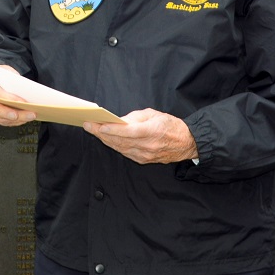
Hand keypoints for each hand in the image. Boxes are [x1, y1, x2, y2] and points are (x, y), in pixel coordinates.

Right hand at [0, 66, 36, 126]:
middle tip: (29, 114)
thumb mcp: (6, 70)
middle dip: (12, 113)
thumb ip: (13, 78)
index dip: (9, 98)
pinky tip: (26, 118)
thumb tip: (25, 90)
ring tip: (31, 116)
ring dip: (17, 119)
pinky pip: (3, 121)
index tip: (23, 102)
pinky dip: (15, 122)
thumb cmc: (0, 75)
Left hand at [83, 108, 197, 164]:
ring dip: (104, 140)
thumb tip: (117, 121)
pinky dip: (114, 145)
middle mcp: (148, 146)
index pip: (128, 132)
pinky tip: (105, 139)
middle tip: (87, 125)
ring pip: (120, 148)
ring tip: (92, 131)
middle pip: (120, 140)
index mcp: (152, 131)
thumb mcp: (154, 114)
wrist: (186, 143)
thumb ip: (135, 118)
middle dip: (101, 133)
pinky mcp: (143, 160)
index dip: (112, 130)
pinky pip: (125, 152)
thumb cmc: (170, 125)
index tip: (98, 126)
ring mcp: (145, 155)